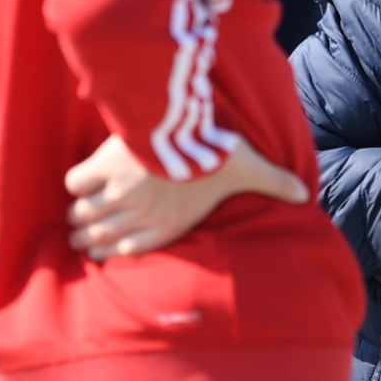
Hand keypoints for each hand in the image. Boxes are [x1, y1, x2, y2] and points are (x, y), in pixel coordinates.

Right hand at [65, 134, 309, 260]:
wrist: (184, 128)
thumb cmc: (216, 153)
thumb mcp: (249, 169)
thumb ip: (274, 182)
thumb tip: (305, 196)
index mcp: (166, 225)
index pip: (127, 252)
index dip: (110, 253)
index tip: (101, 250)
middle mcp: (137, 216)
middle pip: (97, 237)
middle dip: (87, 238)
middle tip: (80, 234)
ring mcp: (117, 194)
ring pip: (83, 216)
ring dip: (78, 216)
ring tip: (76, 214)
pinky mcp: (102, 169)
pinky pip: (77, 183)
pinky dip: (77, 183)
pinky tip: (81, 180)